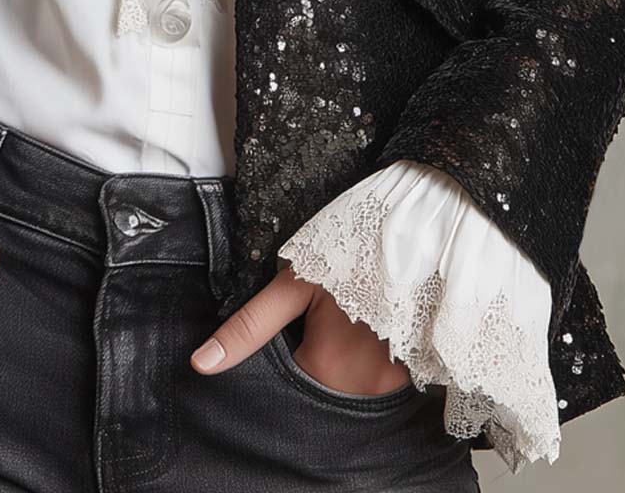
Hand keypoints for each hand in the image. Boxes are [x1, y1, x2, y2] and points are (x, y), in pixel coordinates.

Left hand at [190, 264, 411, 395]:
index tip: (301, 335)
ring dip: (351, 371)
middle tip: (329, 328)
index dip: (290, 361)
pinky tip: (379, 334)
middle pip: (325, 396)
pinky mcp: (422, 374)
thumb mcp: (297, 281)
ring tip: (355, 329)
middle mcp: (363, 389)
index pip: (291, 391)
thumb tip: (202, 364)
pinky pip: (390, 384)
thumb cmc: (355, 249)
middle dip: (320, 369)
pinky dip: (380, 365)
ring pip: (357, 394)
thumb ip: (251, 325)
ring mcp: (398, 386)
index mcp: (326, 368)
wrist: (422, 229)